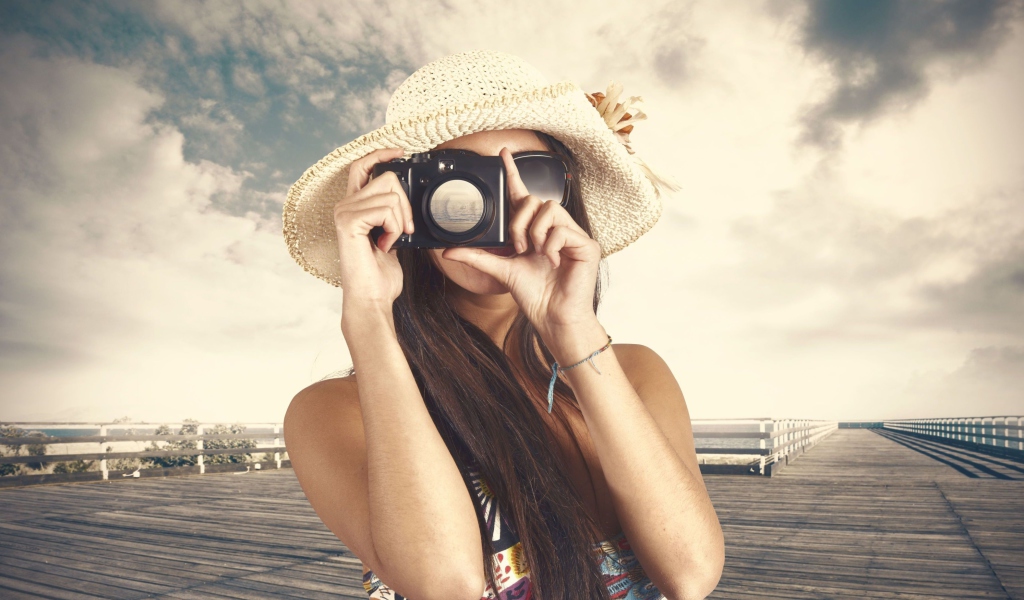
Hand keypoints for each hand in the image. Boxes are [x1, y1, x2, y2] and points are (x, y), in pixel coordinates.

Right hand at [334, 148, 413, 306]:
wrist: (372, 299)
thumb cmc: (381, 275)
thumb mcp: (392, 236)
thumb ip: (393, 214)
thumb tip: (407, 198)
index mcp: (353, 206)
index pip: (362, 166)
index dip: (380, 154)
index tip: (400, 152)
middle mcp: (344, 205)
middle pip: (386, 177)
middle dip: (406, 204)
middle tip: (403, 230)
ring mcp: (344, 212)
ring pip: (390, 195)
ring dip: (401, 221)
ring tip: (390, 242)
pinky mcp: (348, 221)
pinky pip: (386, 209)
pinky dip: (394, 229)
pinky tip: (384, 245)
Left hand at [442, 147, 601, 335]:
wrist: (554, 317)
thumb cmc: (534, 295)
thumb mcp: (501, 271)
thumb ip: (477, 257)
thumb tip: (449, 251)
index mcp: (534, 231)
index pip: (522, 195)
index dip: (513, 174)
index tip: (503, 154)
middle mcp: (553, 229)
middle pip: (534, 199)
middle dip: (519, 222)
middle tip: (519, 247)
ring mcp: (571, 235)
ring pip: (549, 208)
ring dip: (535, 231)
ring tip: (535, 253)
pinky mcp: (585, 244)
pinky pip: (563, 228)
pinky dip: (551, 245)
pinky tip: (552, 261)